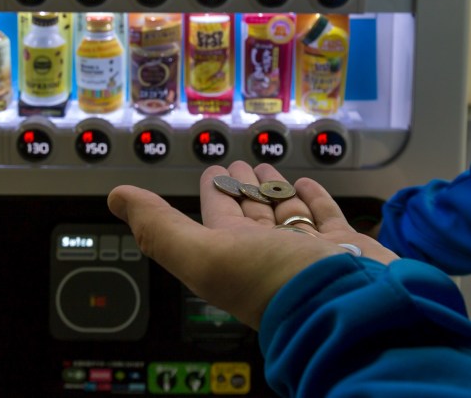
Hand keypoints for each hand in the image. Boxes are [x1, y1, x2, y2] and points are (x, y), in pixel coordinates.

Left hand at [108, 161, 398, 329]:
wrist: (355, 307)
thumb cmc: (277, 283)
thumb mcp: (204, 254)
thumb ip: (159, 226)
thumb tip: (116, 198)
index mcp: (234, 255)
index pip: (218, 214)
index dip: (213, 191)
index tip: (213, 171)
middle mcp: (269, 253)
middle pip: (251, 212)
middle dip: (244, 186)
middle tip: (241, 163)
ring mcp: (309, 250)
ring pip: (286, 212)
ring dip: (275, 189)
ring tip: (268, 168)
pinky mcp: (346, 247)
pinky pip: (325, 218)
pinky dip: (314, 199)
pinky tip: (307, 185)